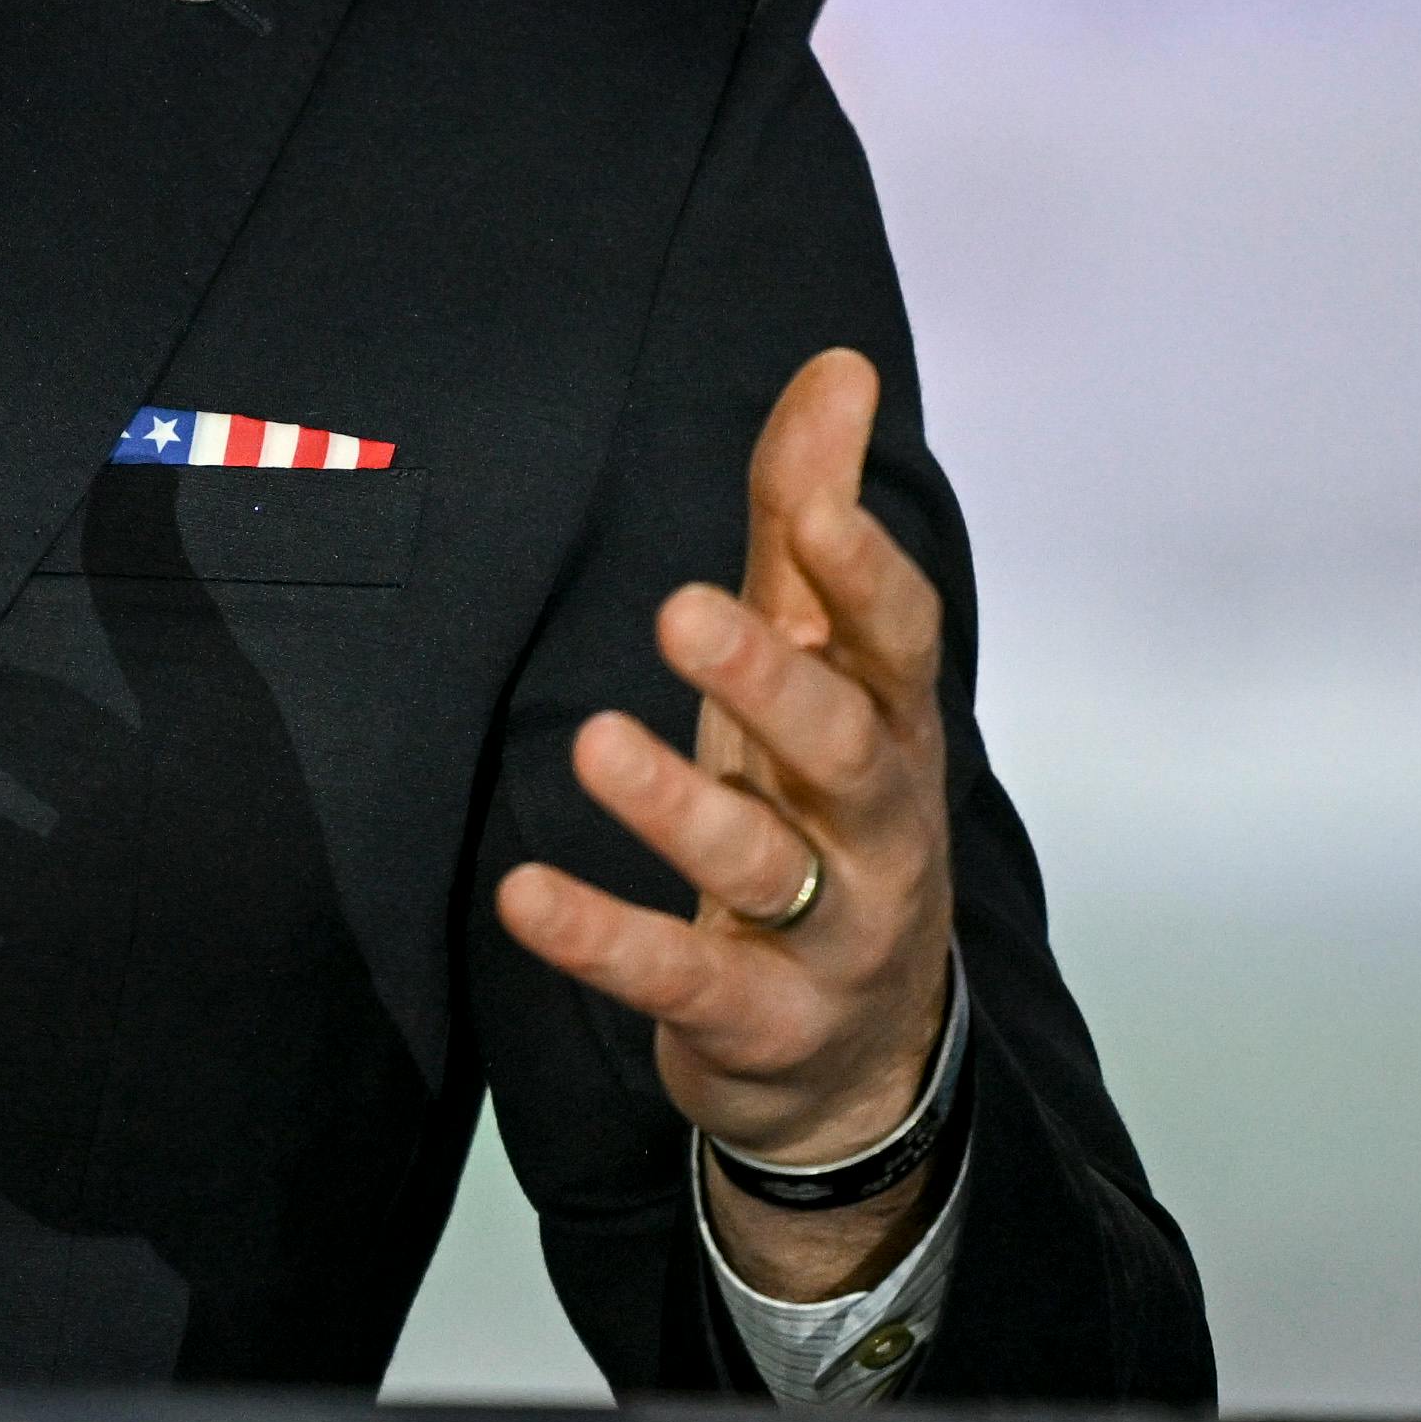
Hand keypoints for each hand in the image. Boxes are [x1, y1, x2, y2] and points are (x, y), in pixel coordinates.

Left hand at [491, 348, 956, 1301]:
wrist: (864, 1054)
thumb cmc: (823, 815)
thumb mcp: (815, 669)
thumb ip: (811, 523)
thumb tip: (836, 367)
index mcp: (893, 728)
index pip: (898, 642)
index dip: (863, 572)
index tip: (812, 504)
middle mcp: (880, 827)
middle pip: (845, 747)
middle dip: (772, 679)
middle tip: (680, 610)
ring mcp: (832, 934)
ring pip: (766, 866)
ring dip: (679, 807)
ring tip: (594, 744)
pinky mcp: (759, 1019)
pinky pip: (682, 977)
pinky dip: (604, 937)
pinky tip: (523, 893)